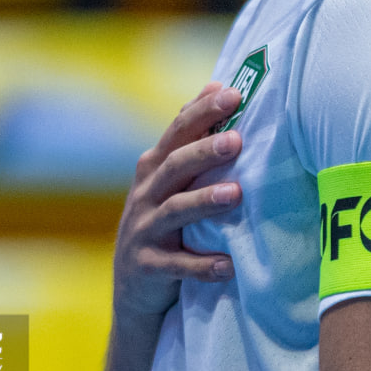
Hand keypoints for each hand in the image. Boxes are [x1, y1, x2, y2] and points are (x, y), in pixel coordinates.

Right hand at [113, 82, 242, 319]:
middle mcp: (146, 193)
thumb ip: (190, 137)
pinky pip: (176, 266)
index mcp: (154, 166)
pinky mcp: (147, 267)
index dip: (203, 110)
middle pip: (175, 165)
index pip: (178, 129)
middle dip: (204, 151)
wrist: (134, 286)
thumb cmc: (163, 219)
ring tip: (236, 193)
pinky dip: (202, 265)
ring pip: (175, 211)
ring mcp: (143, 230)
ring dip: (205, 201)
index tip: (234, 93)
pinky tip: (228, 264)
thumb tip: (218, 84)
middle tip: (236, 140)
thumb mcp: (170, 178)